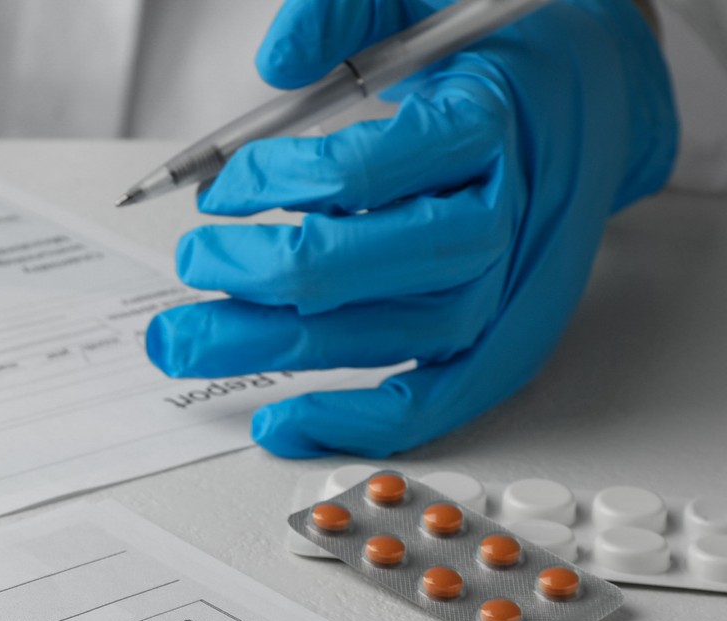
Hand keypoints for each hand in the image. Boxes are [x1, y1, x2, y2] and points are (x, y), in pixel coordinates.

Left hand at [144, 0, 677, 457]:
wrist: (589, 97)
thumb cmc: (492, 56)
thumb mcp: (419, 5)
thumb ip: (343, 13)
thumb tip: (278, 55)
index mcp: (486, 124)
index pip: (368, 170)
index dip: (277, 183)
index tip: (221, 189)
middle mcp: (504, 212)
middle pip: (379, 265)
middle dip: (264, 275)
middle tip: (191, 265)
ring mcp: (509, 283)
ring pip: (395, 336)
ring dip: (279, 349)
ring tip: (189, 341)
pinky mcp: (504, 336)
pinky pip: (439, 396)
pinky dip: (360, 421)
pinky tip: (282, 421)